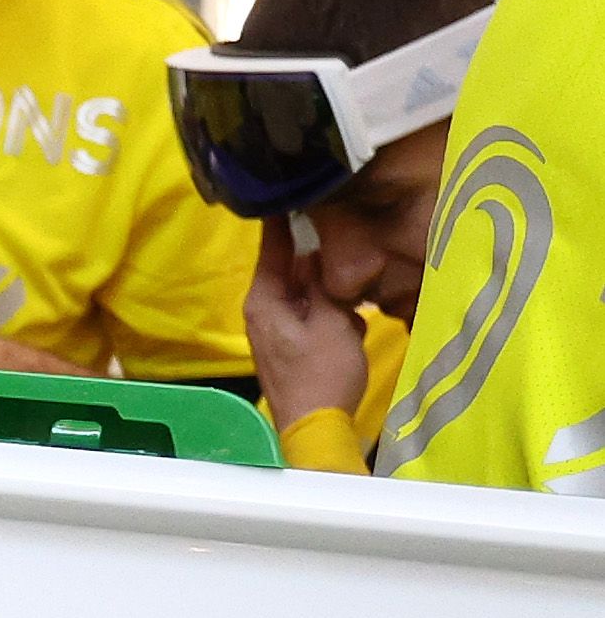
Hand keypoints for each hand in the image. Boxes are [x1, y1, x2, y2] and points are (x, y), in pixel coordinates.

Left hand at [243, 221, 368, 432]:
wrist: (317, 425)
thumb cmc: (323, 373)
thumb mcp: (332, 321)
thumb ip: (324, 284)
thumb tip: (316, 254)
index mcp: (264, 300)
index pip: (272, 248)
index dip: (284, 221)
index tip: (290, 192)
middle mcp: (263, 310)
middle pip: (295, 270)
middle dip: (324, 269)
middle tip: (352, 264)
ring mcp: (277, 328)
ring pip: (310, 294)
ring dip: (335, 298)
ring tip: (354, 314)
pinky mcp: (292, 344)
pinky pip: (315, 317)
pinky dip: (334, 319)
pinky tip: (352, 333)